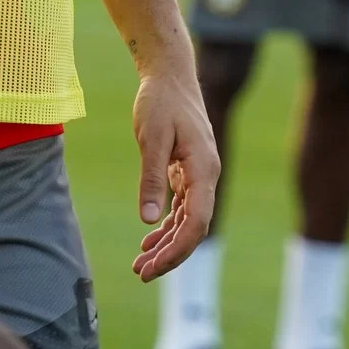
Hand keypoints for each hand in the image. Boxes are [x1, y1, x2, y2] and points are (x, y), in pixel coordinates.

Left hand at [129, 66, 219, 280]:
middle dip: (170, 254)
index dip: (177, 249)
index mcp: (204, 170)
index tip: (152, 266)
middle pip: (194, 228)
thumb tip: (148, 219)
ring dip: (167, 243)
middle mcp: (207, 176)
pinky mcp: (189, 171)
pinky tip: (149, 239)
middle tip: (141, 273)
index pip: (197, 222)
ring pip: (188, 220)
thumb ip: (152, 178)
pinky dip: (167, 225)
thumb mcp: (152, 138)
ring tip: (141, 264)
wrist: (170, 75)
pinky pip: (182, 207)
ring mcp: (199, 175)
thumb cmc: (161, 102)